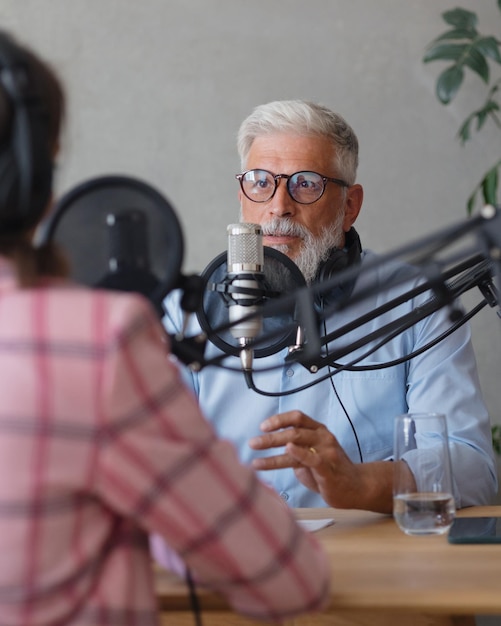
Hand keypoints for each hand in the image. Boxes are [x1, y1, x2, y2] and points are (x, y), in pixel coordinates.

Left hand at [248, 410, 393, 512]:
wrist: (355, 488)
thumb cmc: (329, 471)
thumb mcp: (311, 455)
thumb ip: (295, 449)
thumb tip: (270, 445)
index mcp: (318, 430)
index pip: (297, 417)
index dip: (279, 419)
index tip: (263, 426)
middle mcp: (322, 437)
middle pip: (292, 431)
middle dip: (269, 437)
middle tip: (252, 443)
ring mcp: (326, 451)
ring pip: (296, 442)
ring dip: (274, 449)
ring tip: (256, 459)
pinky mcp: (328, 467)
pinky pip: (311, 457)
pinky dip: (298, 453)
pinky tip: (286, 451)